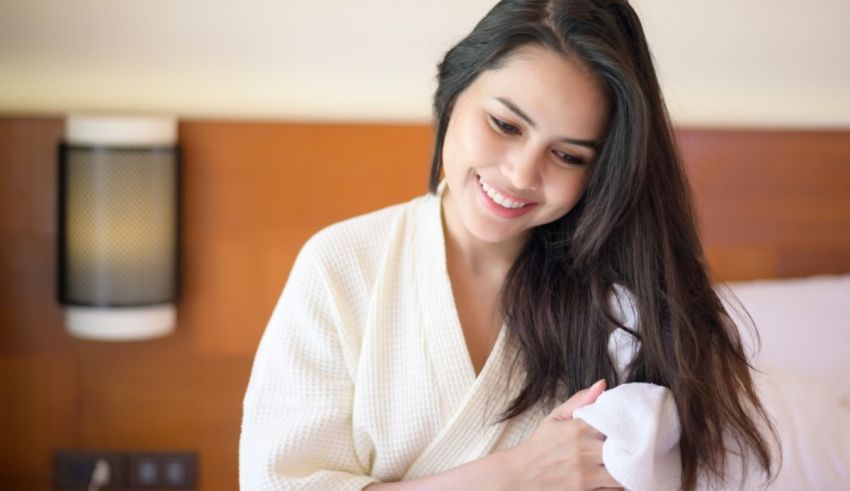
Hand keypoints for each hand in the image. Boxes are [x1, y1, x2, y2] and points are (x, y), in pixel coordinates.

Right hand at [504, 380, 623, 490]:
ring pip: (623, 473)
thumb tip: (602, 384)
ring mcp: (585, 477)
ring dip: (628, 468)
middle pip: (624, 449)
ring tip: (629, 461)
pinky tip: (618, 477)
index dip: (627, 424)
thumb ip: (580, 401)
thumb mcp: (555, 418)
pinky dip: (619, 484)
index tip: (633, 424)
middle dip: (632, 447)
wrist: (519, 475)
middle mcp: (584, 453)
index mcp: (578, 430)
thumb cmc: (540, 445)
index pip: (615, 423)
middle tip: (637, 444)